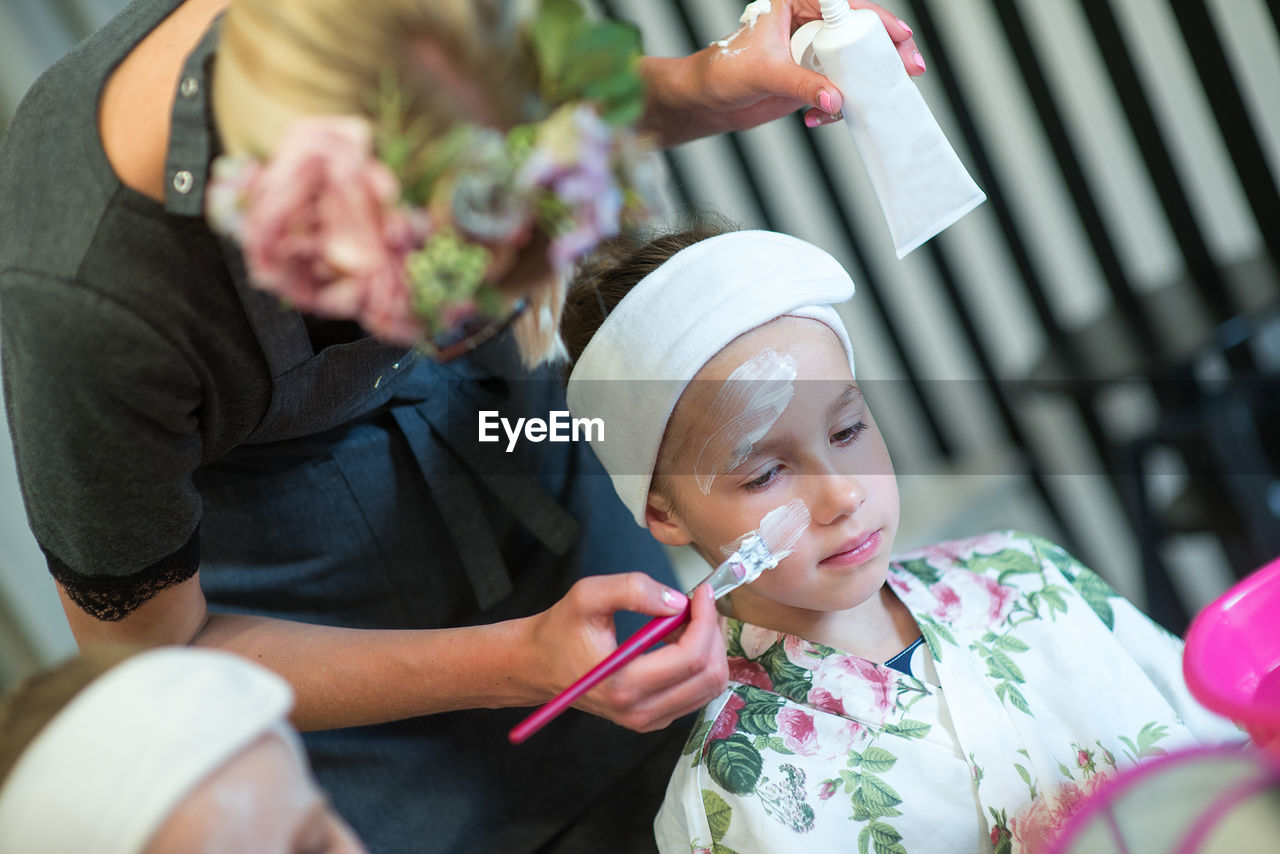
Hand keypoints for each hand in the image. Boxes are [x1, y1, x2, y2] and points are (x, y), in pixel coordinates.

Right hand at [522, 574, 728, 731]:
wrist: (538, 666)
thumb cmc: (559, 630)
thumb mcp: (587, 595)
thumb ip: (632, 589)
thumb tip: (678, 602)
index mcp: (623, 685)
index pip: (691, 658)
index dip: (706, 620)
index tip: (702, 592)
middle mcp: (639, 711)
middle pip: (709, 676)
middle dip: (713, 633)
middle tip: (699, 603)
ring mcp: (648, 720)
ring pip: (710, 687)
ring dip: (709, 647)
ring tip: (687, 619)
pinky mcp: (654, 719)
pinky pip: (697, 694)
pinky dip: (700, 663)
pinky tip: (678, 640)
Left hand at [641, 1, 920, 145]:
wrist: (708, 100)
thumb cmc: (723, 72)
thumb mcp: (765, 74)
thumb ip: (801, 85)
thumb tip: (835, 99)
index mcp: (796, 4)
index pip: (844, 7)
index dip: (876, 19)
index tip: (898, 35)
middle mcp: (808, 24)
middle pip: (858, 33)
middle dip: (884, 54)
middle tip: (908, 70)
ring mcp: (812, 52)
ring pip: (853, 62)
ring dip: (863, 86)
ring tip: (865, 102)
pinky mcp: (811, 77)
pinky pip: (838, 88)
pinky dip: (835, 106)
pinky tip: (818, 118)